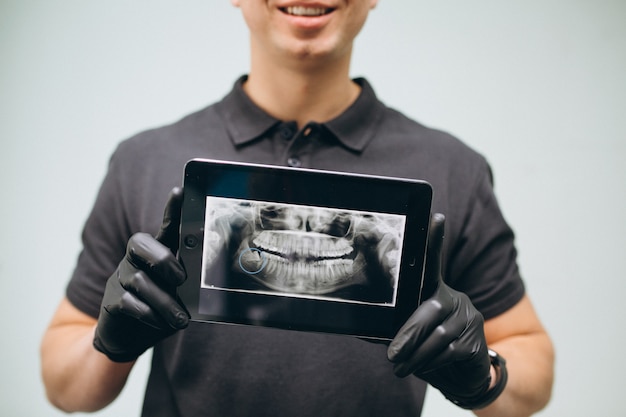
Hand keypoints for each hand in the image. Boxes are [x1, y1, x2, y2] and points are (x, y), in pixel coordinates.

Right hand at [93, 187, 189, 361]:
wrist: (127, 338)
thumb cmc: (159, 311)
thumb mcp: (179, 296)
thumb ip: (188, 285)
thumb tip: (207, 282)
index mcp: (157, 254)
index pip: (165, 227)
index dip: (172, 209)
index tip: (179, 191)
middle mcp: (136, 260)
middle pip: (142, 244)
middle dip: (164, 261)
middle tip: (182, 281)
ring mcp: (120, 278)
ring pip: (140, 280)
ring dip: (165, 302)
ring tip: (182, 320)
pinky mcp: (111, 301)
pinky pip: (128, 302)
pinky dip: (149, 314)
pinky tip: (159, 323)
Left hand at [387, 213, 494, 408]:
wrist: (464, 378)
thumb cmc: (430, 351)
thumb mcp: (410, 338)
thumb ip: (392, 330)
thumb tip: (362, 330)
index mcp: (434, 291)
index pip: (433, 263)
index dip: (434, 241)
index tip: (436, 217)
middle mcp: (454, 298)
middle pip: (430, 308)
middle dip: (408, 332)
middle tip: (392, 353)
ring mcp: (468, 317)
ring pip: (438, 334)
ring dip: (416, 354)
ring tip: (400, 367)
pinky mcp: (476, 339)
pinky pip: (450, 351)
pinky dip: (432, 363)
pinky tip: (424, 368)